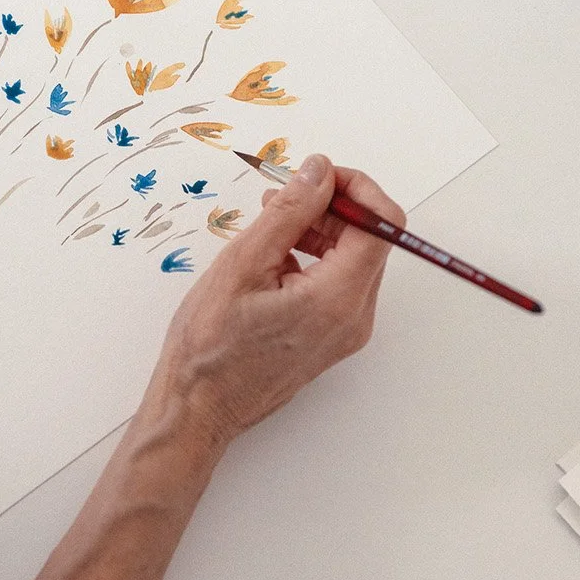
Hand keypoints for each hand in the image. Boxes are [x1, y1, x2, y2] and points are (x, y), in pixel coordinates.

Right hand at [146, 154, 402, 447]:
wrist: (198, 408)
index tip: (317, 175)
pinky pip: (337, 283)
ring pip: (352, 259)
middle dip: (332, 206)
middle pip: (370, 239)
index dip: (354, 187)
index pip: (381, 223)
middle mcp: (354, 317)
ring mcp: (346, 331)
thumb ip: (288, 212)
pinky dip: (314, 257)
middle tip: (282, 195)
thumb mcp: (243, 264)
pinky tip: (273, 256)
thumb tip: (319, 171)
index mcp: (338, 298)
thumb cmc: (210, 346)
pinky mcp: (332, 338)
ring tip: (270, 222)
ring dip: (320, 229)